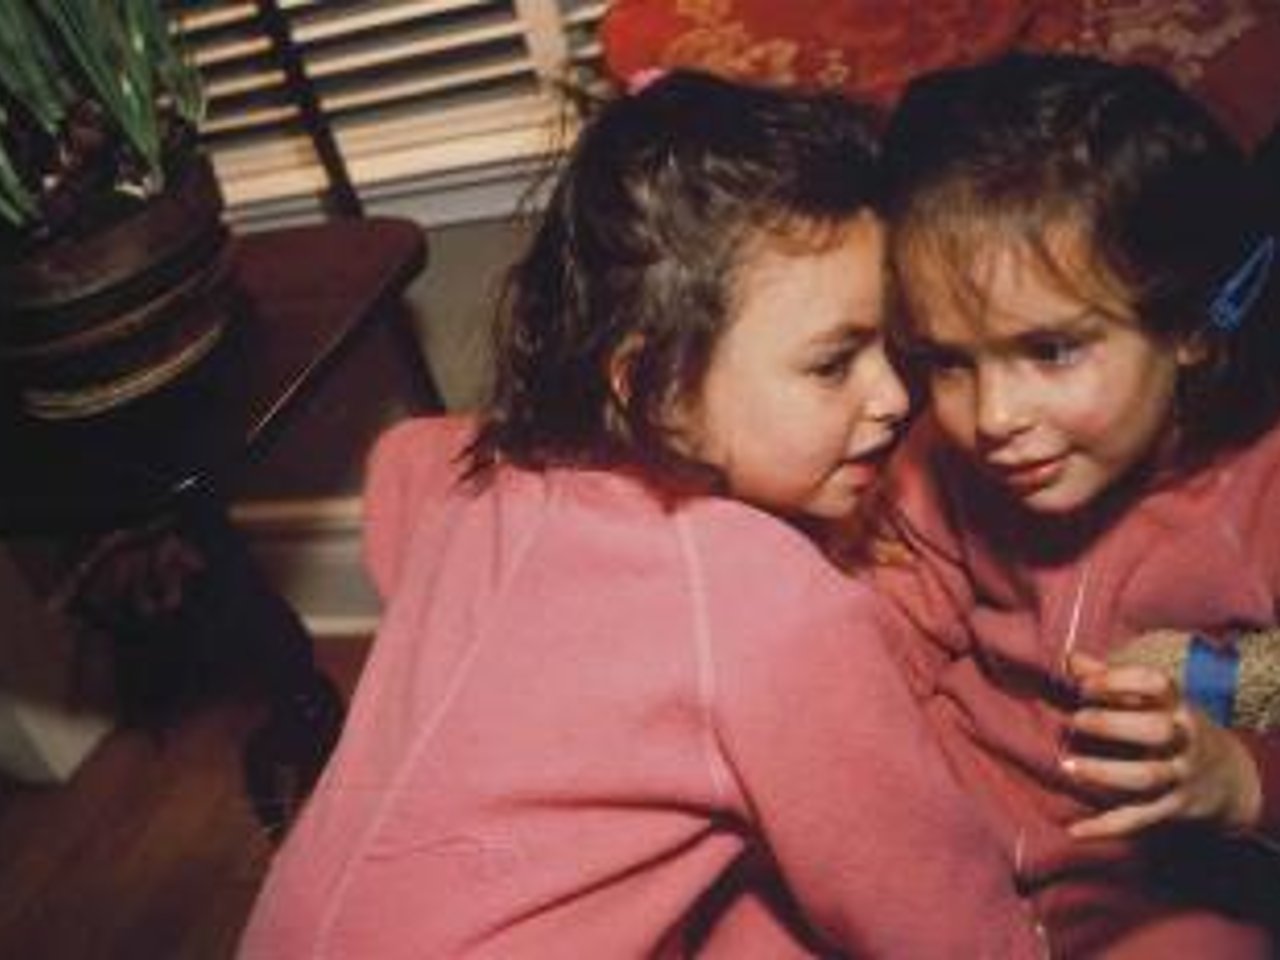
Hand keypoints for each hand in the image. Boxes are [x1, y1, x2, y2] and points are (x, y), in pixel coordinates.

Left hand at [1063, 652, 1262, 839]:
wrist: (1231, 778)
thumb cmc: (1173, 726)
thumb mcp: (1156, 701)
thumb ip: (1112, 679)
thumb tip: (1069, 657)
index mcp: (1177, 705)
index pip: (1157, 683)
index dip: (1120, 679)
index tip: (1084, 684)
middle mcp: (1183, 739)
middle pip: (1156, 731)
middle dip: (1113, 725)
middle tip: (1076, 720)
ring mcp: (1181, 775)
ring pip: (1147, 777)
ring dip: (1104, 773)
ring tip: (1066, 765)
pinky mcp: (1173, 808)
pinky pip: (1139, 818)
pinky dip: (1106, 826)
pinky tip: (1074, 830)